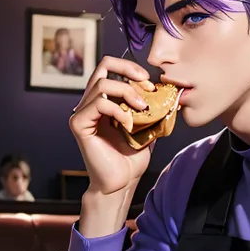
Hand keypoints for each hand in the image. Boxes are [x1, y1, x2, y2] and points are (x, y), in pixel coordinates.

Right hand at [70, 56, 155, 195]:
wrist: (121, 183)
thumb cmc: (131, 160)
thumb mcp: (148, 128)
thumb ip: (152, 109)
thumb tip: (170, 94)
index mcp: (105, 101)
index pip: (110, 68)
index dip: (130, 68)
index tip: (149, 81)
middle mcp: (91, 103)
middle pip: (102, 67)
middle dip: (128, 70)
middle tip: (147, 86)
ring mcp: (83, 113)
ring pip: (102, 84)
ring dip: (127, 92)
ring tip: (142, 109)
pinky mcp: (79, 125)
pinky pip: (98, 104)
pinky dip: (118, 110)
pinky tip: (128, 125)